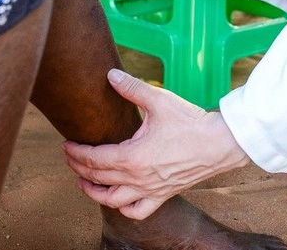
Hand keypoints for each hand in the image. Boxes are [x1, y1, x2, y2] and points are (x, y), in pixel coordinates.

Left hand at [62, 69, 249, 218]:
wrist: (220, 143)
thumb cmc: (190, 121)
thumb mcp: (159, 100)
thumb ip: (132, 88)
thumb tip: (110, 74)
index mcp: (132, 157)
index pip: (94, 159)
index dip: (76, 153)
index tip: (66, 145)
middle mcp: (138, 179)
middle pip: (98, 178)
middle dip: (78, 168)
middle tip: (69, 157)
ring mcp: (150, 190)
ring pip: (112, 201)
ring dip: (94, 192)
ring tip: (84, 182)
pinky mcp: (163, 195)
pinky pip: (138, 212)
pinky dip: (123, 209)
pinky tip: (118, 200)